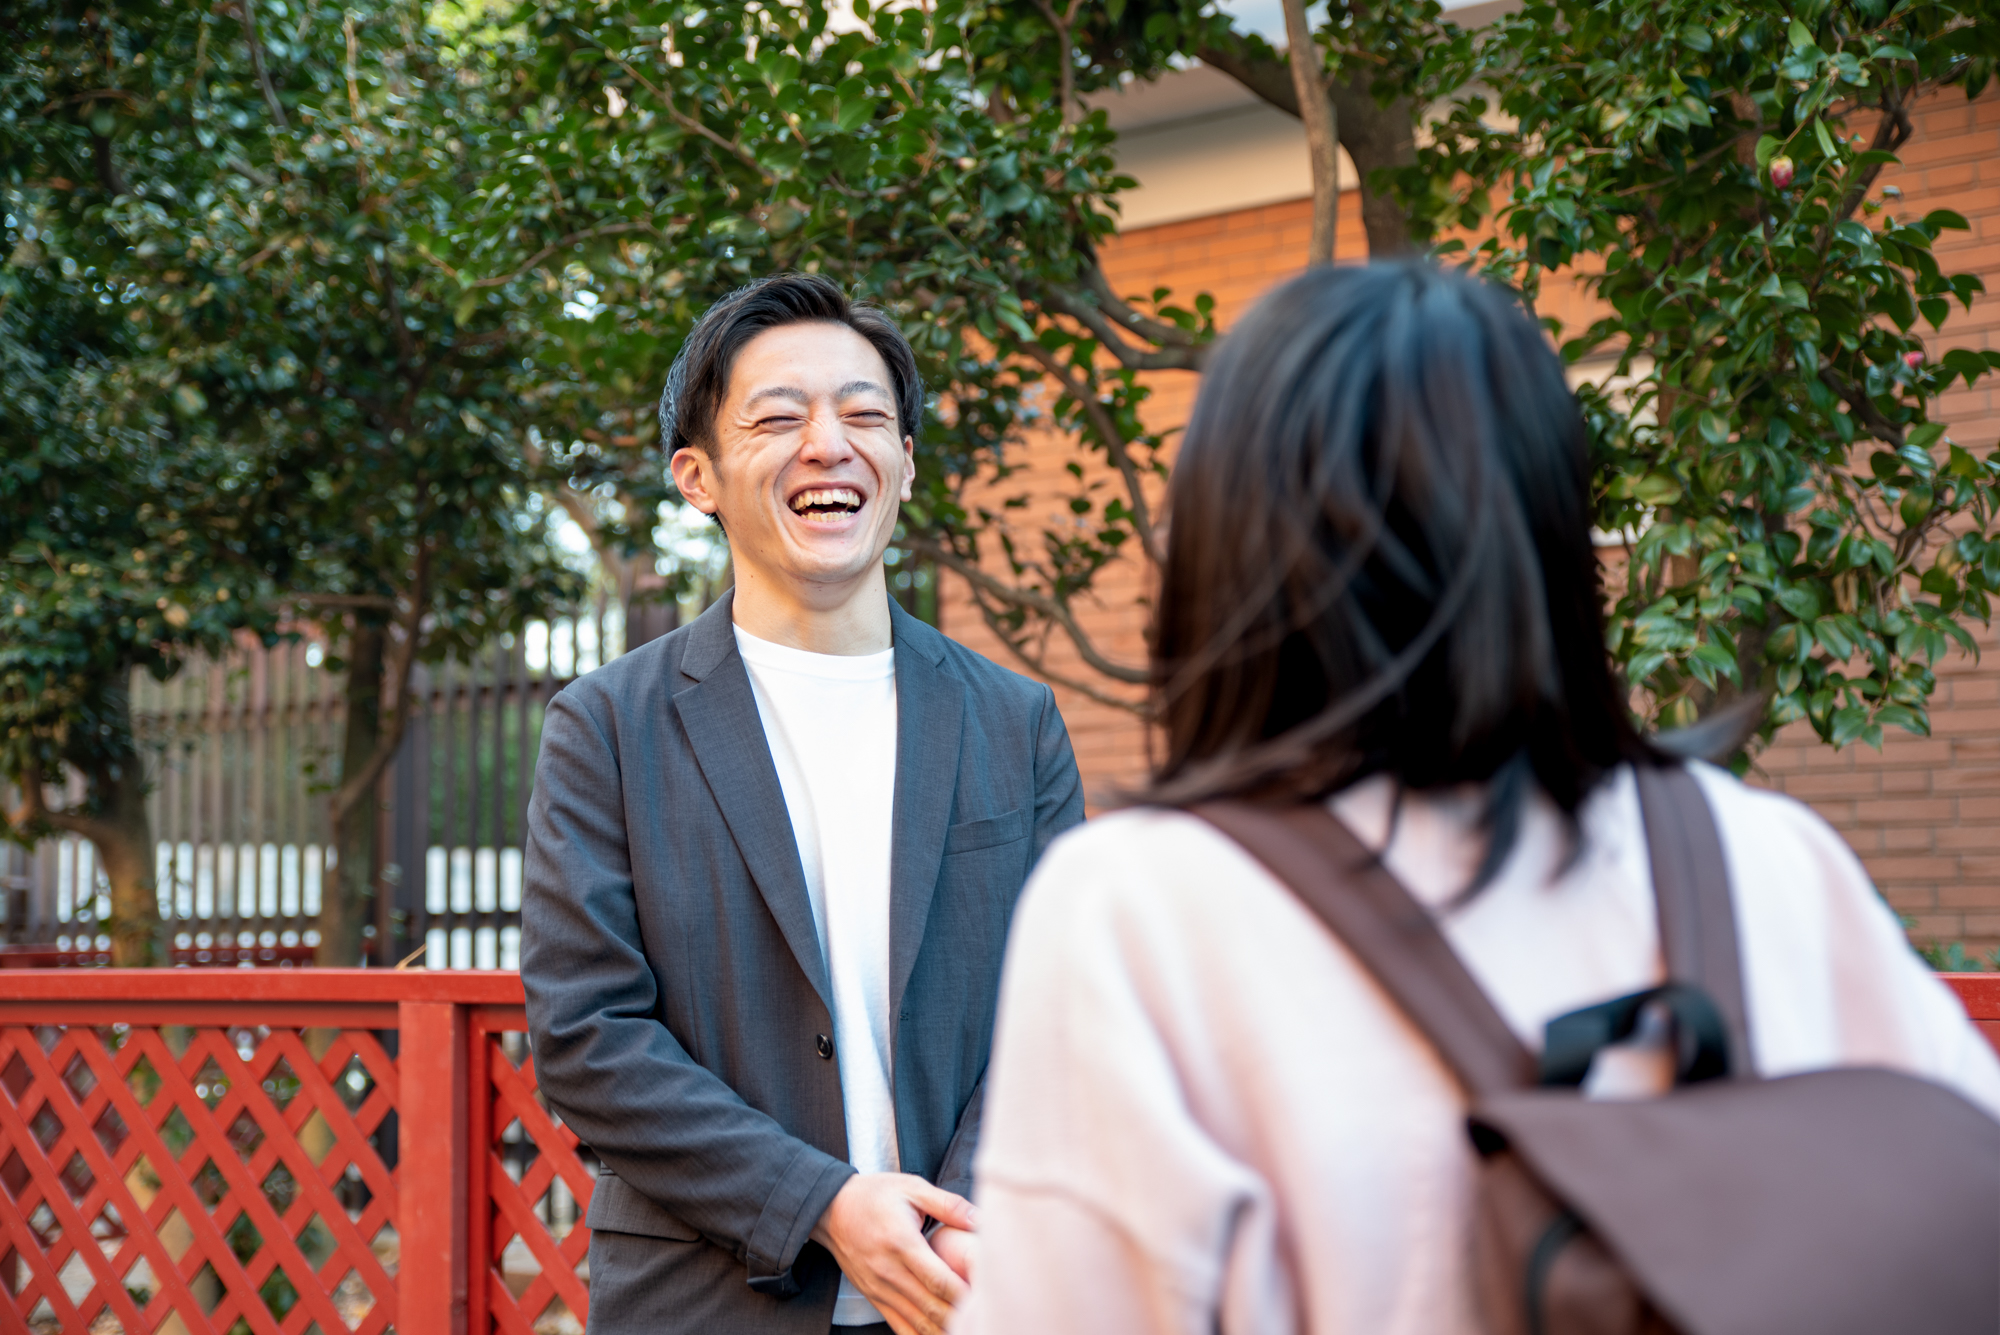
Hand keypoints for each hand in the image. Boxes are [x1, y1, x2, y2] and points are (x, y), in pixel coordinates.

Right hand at [811, 1173, 975, 1334]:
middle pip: (931, 1307)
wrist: (831, 1208)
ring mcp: (879, 1288)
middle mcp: (889, 1270)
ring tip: (967, 1328)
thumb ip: (948, 1205)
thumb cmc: (873, 1195)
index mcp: (902, 1243)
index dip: (964, 1295)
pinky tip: (938, 1334)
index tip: (986, 1298)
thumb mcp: (912, 1188)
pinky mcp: (874, 1297)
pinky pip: (899, 1325)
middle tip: (983, 1317)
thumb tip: (980, 1219)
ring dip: (942, 1330)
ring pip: (917, 1322)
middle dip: (960, 1317)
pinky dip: (920, 1334)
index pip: (938, 1280)